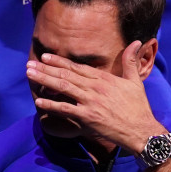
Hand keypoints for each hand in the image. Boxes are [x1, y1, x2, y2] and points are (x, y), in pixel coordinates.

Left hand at [26, 41, 160, 153]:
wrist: (141, 130)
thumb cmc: (138, 107)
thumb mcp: (135, 81)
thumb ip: (131, 61)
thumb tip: (137, 41)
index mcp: (104, 79)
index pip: (77, 67)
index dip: (60, 61)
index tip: (46, 56)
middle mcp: (95, 88)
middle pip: (66, 74)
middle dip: (46, 68)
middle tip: (29, 64)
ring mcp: (90, 102)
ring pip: (63, 87)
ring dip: (44, 80)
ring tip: (29, 74)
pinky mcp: (87, 117)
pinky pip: (65, 109)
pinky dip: (51, 104)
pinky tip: (38, 100)